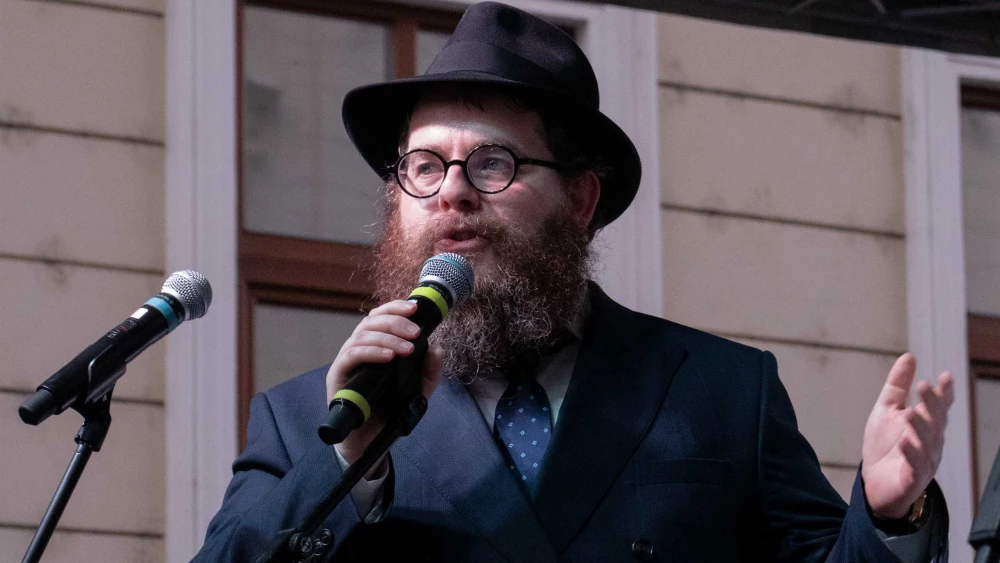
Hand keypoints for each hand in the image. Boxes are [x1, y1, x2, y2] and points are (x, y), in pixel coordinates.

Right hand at [326, 300, 443, 473]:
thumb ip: (430, 371)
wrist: (370, 441)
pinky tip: (388, 357)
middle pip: (372, 321)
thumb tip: (437, 348)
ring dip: (388, 338)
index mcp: (375, 345)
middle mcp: (358, 348)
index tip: (415, 308)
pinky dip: (371, 352)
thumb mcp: (418, 391)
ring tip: (407, 349)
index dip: (395, 307)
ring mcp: (347, 361)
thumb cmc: (389, 410)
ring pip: (362, 335)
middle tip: (416, 333)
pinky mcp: (337, 376)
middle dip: (396, 322)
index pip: (380, 317)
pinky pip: (351, 356)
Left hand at [862, 353, 952, 518]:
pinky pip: (915, 466)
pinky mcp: (912, 479)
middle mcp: (930, 442)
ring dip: (921, 428)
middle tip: (924, 387)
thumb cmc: (885, 446)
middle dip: (932, 405)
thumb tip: (909, 356)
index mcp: (926, 424)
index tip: (945, 376)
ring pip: (928, 443)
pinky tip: (905, 443)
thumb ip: (898, 386)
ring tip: (911, 413)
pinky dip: (912, 455)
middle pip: (936, 421)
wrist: (874, 484)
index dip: (944, 392)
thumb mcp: (886, 410)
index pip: (940, 406)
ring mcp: (924, 461)